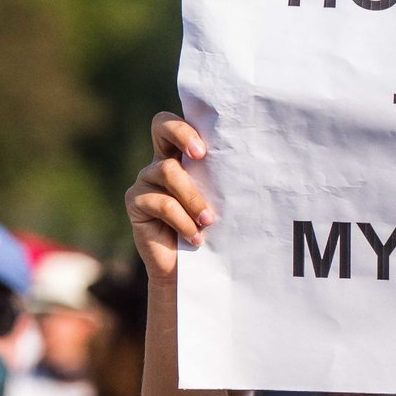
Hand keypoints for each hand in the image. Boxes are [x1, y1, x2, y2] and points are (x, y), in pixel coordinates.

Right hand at [124, 113, 215, 282]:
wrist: (192, 271)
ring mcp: (145, 181)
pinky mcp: (136, 203)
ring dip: (193, 197)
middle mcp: (161, 162)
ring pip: (168, 172)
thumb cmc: (214, 233)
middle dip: (183, 135)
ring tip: (209, 221)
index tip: (204, 149)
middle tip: (201, 155)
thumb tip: (260, 164)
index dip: (185, 127)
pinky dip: (182, 220)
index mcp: (182, 156)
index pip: (176, 124)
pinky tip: (195, 237)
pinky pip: (161, 203)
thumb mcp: (222, 203)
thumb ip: (224, 181)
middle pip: (161, 125)